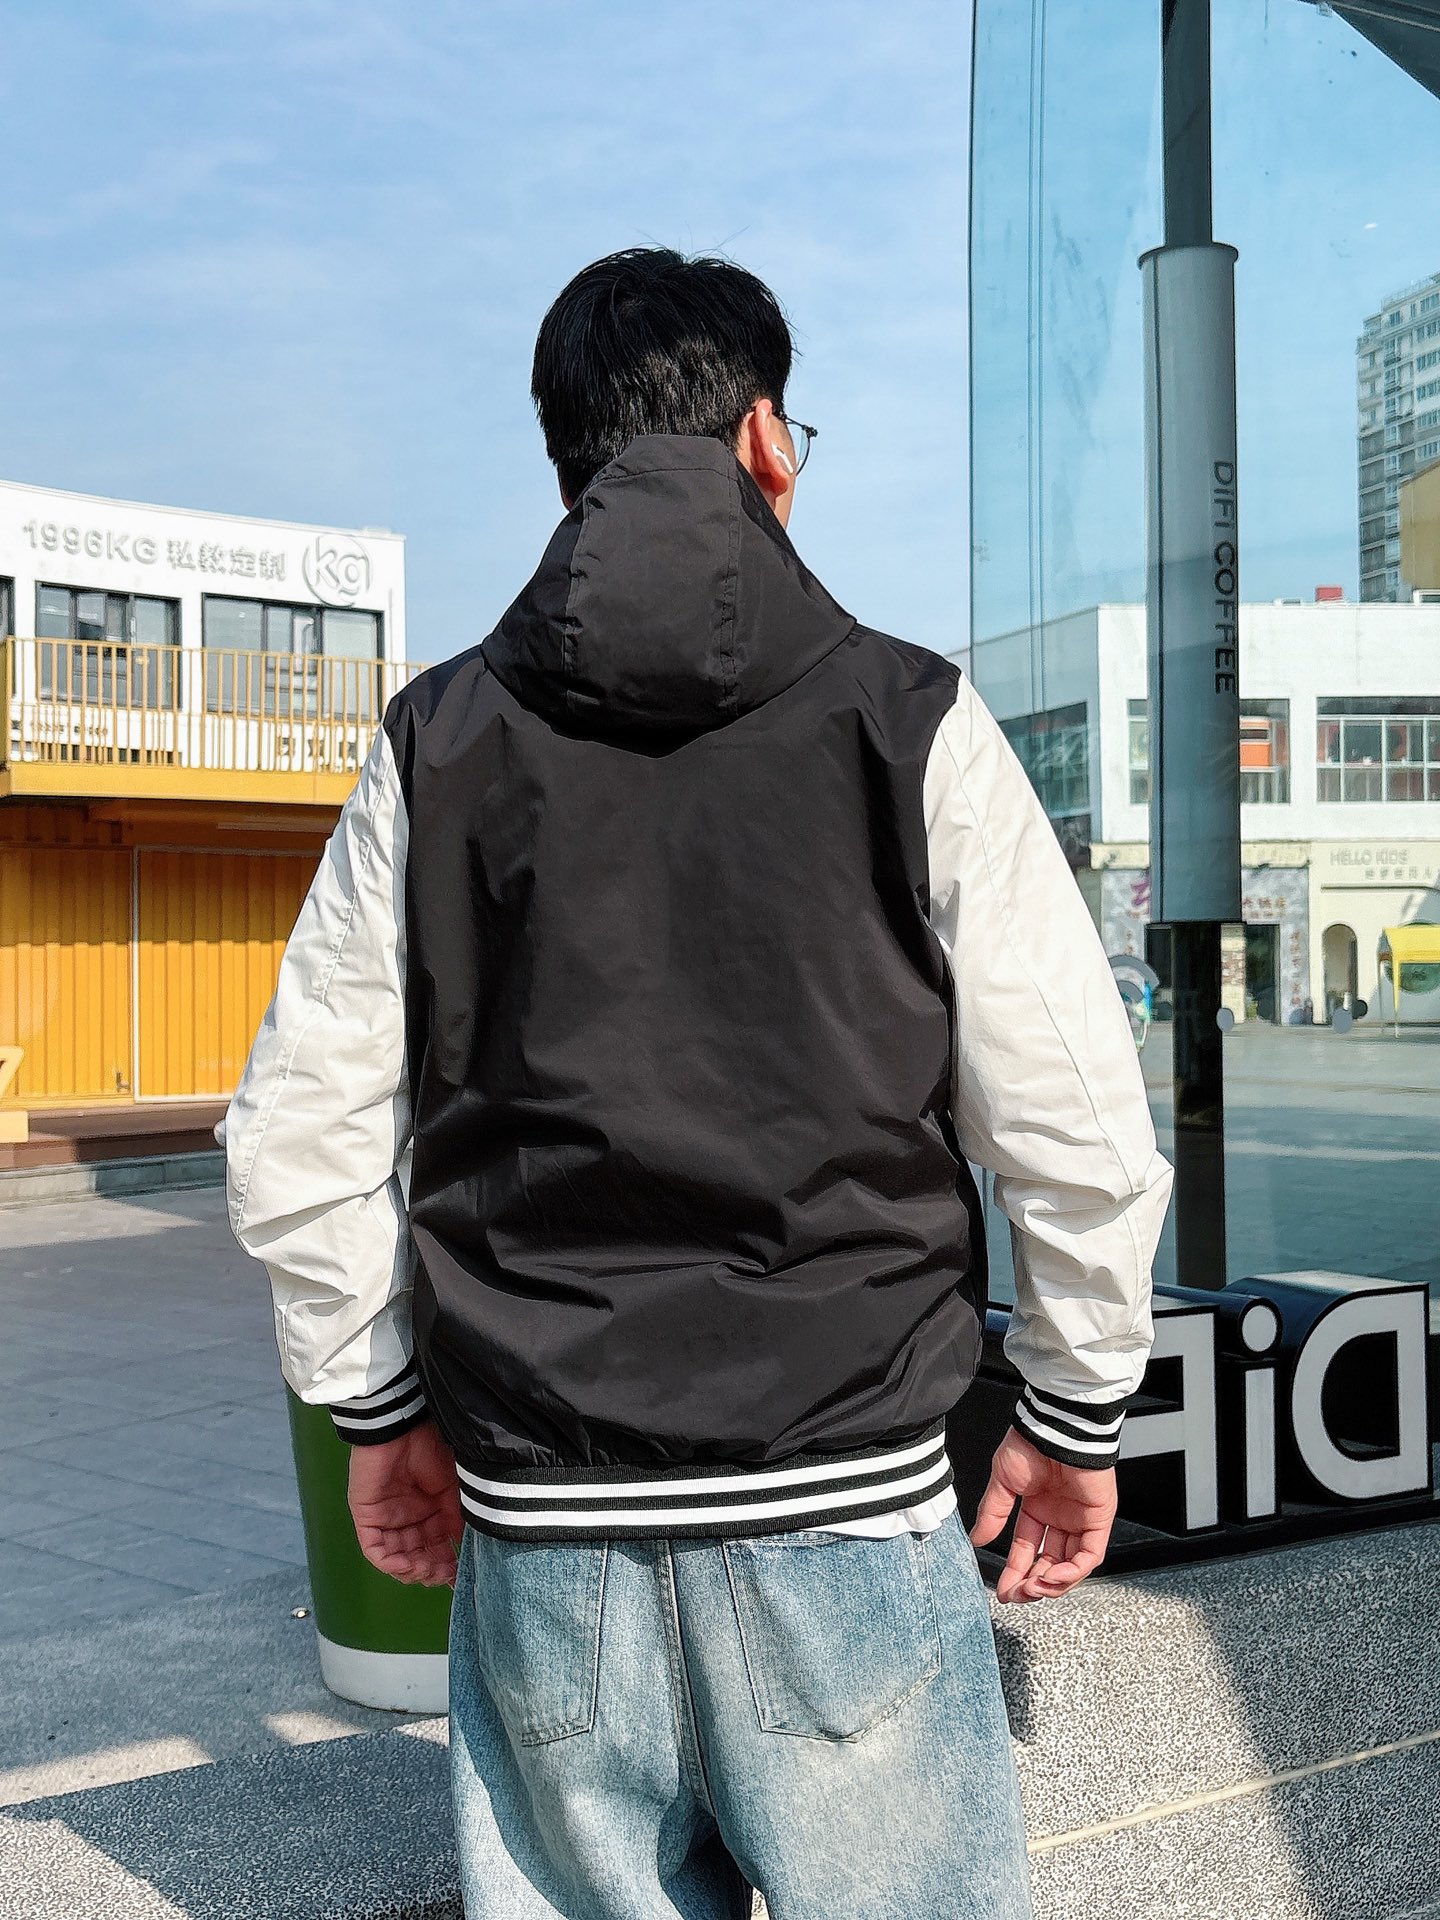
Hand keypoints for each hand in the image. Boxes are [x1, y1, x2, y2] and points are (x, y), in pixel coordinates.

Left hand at [347, 1420, 464, 1586]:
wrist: (405, 1428)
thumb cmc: (432, 1449)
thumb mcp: (454, 1490)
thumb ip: (457, 1521)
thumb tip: (465, 1552)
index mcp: (430, 1510)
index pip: (437, 1547)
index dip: (448, 1564)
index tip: (460, 1575)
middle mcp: (408, 1517)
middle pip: (418, 1556)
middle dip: (432, 1570)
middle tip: (445, 1575)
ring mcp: (386, 1518)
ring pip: (397, 1558)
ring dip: (414, 1570)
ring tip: (429, 1571)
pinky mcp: (367, 1517)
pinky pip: (376, 1550)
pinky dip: (391, 1563)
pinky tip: (409, 1565)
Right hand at [969, 1425, 1115, 1603]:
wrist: (1056, 1428)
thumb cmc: (1032, 1443)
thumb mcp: (1003, 1482)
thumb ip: (993, 1513)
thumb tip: (978, 1540)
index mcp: (1038, 1507)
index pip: (1027, 1549)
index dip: (1015, 1572)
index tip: (1003, 1590)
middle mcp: (1061, 1517)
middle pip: (1049, 1564)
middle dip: (1033, 1584)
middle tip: (1017, 1594)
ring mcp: (1081, 1520)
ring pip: (1071, 1566)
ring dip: (1052, 1583)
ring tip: (1032, 1588)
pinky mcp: (1099, 1519)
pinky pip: (1089, 1556)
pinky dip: (1072, 1572)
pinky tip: (1053, 1577)